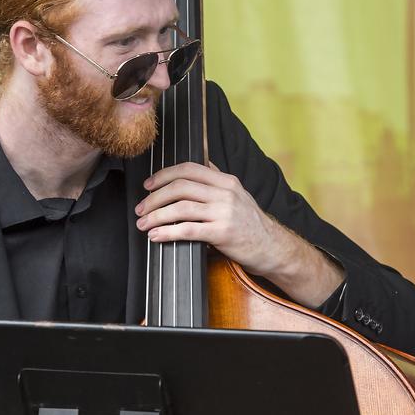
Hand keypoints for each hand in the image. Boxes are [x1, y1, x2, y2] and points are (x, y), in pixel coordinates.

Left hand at [136, 161, 344, 307]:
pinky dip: (168, 231)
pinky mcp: (223, 232)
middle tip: (141, 209)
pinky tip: (157, 235)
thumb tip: (197, 166)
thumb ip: (216, 181)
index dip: (164, 175)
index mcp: (226, 181)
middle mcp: (225, 193)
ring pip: (181, 207)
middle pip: (180, 186)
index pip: (189, 168)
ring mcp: (225, 212)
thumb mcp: (237, 195)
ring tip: (144, 224)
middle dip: (155, 197)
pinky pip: (189, 229)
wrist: (272, 248)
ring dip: (156, 215)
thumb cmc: (250, 224)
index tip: (148, 185)